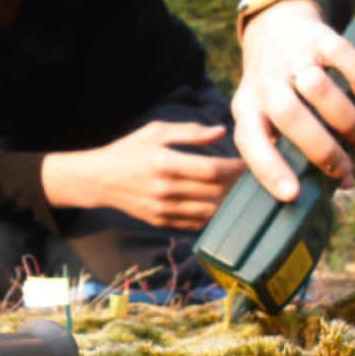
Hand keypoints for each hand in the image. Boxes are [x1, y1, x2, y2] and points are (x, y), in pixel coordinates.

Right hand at [42, 121, 246, 229]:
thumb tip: (222, 132)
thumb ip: (190, 132)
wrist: (98, 180)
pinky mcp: (160, 222)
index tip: (251, 164)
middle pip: (215, 192)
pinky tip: (224, 208)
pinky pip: (195, 224)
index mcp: (165, 163)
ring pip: (209, 212)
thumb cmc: (128, 151)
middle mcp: (165, 189)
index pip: (213, 170)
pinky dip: (213, 217)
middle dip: (239, 186)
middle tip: (256, 180)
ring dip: (230, 205)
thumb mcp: (155, 132)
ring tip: (244, 196)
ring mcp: (163, 209)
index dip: (237, 169)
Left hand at [233, 0, 354, 201]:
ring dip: (345, 119)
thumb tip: (339, 182)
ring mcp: (289, 59)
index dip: (268, 170)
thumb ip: (291, 145)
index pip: (250, 142)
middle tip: (344, 169)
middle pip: (289, 117)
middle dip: (320, 149)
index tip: (292, 194)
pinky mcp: (316, 37)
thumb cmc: (274, 88)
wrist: (273, 27)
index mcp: (246, 109)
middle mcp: (263, 85)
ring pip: (316, 89)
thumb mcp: (265, 115)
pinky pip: (342, 57)